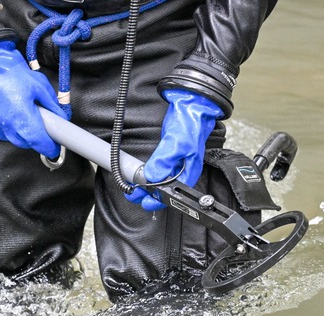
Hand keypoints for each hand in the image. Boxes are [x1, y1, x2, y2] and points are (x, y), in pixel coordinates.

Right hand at [0, 41, 66, 158]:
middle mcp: (8, 126)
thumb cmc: (12, 73)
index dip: (49, 148)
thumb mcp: (40, 85)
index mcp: (23, 119)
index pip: (40, 143)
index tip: (54, 148)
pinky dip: (6, 128)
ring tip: (24, 116)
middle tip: (42, 128)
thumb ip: (52, 105)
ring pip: (12, 139)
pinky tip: (9, 115)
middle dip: (36, 139)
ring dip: (21, 134)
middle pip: (27, 143)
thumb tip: (61, 118)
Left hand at [125, 89, 222, 210]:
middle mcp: (182, 171)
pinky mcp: (168, 155)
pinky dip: (148, 174)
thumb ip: (163, 162)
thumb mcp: (176, 144)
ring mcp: (175, 163)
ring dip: (146, 185)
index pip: (173, 193)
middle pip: (164, 189)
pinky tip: (140, 175)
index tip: (144, 201)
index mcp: (189, 172)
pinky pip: (157, 169)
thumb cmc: (190, 124)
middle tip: (133, 195)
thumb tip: (151, 177)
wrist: (190, 106)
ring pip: (159, 180)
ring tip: (132, 187)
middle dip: (149, 195)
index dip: (158, 200)